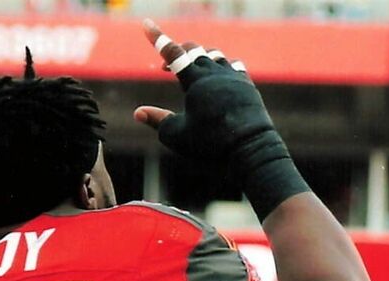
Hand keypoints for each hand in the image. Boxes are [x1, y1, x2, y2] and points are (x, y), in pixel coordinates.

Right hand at [134, 19, 267, 165]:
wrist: (250, 146)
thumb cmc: (210, 143)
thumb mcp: (177, 136)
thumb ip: (158, 121)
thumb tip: (138, 112)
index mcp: (195, 80)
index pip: (172, 54)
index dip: (158, 39)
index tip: (147, 24)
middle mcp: (215, 72)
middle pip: (194, 51)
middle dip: (178, 53)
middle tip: (168, 66)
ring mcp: (233, 76)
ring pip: (215, 56)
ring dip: (201, 57)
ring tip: (194, 67)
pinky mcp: (246, 85)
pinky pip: (233, 66)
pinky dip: (222, 67)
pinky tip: (221, 73)